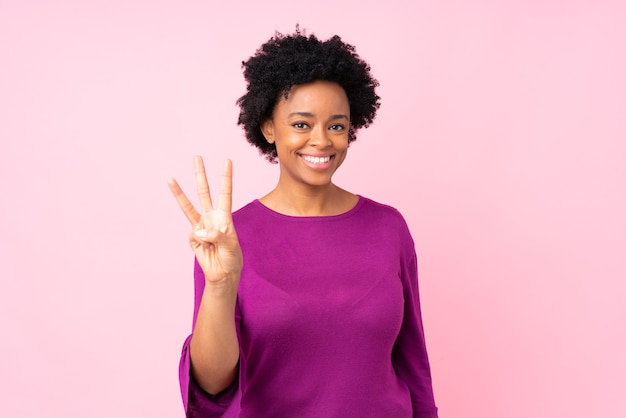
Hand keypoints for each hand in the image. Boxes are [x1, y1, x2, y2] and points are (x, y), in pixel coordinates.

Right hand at [168, 156, 242, 284]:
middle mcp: (211, 217)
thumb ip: (218, 235)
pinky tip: (206, 249)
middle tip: (197, 157)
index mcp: (224, 216)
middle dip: (200, 175)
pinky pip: (195, 235)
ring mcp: (200, 226)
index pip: (225, 193)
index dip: (226, 177)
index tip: (227, 161)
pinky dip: (201, 242)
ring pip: (188, 206)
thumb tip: (200, 229)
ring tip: (170, 178)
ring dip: (178, 192)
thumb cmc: (231, 257)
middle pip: (204, 192)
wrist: (222, 273)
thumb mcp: (231, 245)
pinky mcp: (193, 237)